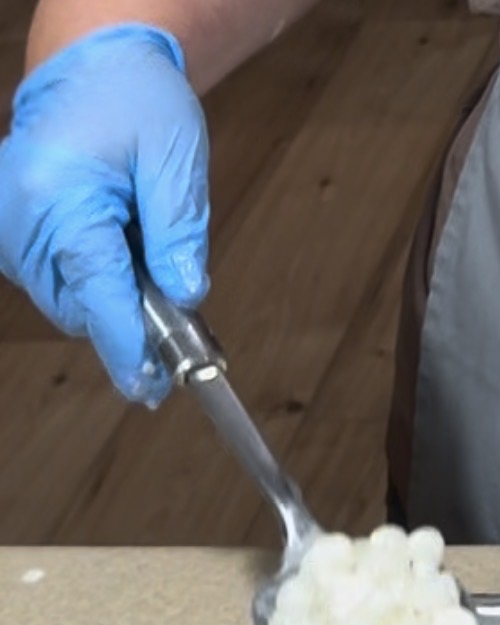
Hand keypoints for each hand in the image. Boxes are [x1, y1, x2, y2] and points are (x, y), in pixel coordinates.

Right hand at [0, 24, 209, 404]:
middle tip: (186, 344)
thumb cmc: (136, 102)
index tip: (149, 386)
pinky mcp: (19, 238)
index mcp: (57, 196)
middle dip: (132, 329)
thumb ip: (179, 230)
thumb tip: (185, 295)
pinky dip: (101, 289)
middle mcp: (20, 218)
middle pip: (81, 308)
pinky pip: (65, 284)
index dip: (128, 344)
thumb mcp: (175, 157)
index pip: (97, 291)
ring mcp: (13, 230)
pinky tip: (131, 265)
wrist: (95, 68)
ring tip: (156, 278)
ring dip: (118, 308)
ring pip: (73, 304)